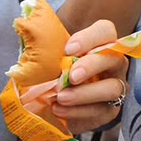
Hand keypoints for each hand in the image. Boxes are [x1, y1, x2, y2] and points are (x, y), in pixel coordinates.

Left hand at [51, 19, 129, 133]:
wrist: (58, 104)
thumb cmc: (57, 73)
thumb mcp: (51, 57)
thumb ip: (45, 45)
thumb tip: (25, 29)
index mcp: (101, 43)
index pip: (105, 31)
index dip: (90, 38)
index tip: (68, 49)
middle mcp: (113, 63)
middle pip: (115, 57)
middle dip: (92, 65)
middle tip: (71, 76)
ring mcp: (115, 86)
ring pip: (112, 87)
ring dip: (85, 93)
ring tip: (61, 97)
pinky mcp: (109, 110)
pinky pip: (99, 111)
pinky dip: (77, 111)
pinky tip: (59, 109)